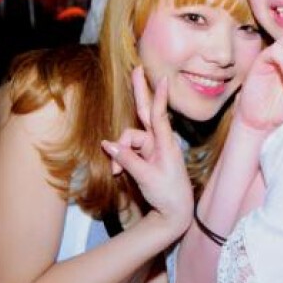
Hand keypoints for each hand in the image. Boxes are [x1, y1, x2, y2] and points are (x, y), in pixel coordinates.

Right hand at [102, 68, 192, 236]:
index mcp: (165, 144)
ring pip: (128, 139)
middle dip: (139, 91)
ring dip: (118, 153)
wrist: (175, 213)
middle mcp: (159, 141)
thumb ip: (126, 159)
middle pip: (145, 112)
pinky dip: (119, 159)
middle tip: (137, 68)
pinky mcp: (145, 155)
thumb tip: (107, 143)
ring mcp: (152, 148)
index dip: (158, 97)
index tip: (161, 78)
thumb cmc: (167, 194)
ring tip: (114, 172)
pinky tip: (115, 172)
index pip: (159, 116)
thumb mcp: (145, 177)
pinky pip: (127, 150)